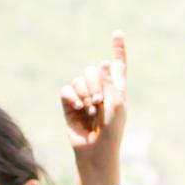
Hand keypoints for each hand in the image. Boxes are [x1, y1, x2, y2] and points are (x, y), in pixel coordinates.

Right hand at [61, 32, 126, 184]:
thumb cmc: (112, 131)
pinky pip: (67, 90)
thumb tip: (102, 63)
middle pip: (92, 70)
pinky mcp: (69, 105)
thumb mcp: (117, 104)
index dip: (117, 49)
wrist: (96, 151)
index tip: (117, 33)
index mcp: (116, 89)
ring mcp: (83, 97)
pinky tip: (78, 108)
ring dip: (85, 94)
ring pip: (79, 79)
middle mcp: (99, 90)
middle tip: (98, 102)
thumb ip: (111, 81)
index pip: (117, 65)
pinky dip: (72, 97)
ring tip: (90, 110)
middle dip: (95, 84)